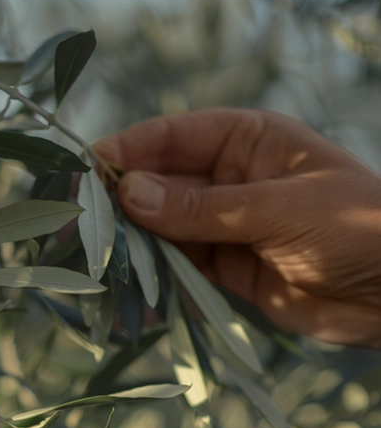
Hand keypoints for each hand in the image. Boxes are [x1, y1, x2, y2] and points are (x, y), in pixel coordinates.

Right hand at [95, 108, 380, 346]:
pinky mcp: (229, 271)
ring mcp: (227, 226)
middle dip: (119, 204)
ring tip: (92, 259)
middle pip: (160, 185)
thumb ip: (201, 207)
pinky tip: (129, 290)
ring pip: (164, 230)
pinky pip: (181, 270)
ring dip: (131, 245)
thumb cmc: (354, 227)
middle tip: (75, 224)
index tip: (85, 168)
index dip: (128, 150)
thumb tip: (129, 193)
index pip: (174, 137)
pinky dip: (155, 280)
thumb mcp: (276, 209)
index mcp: (248, 141)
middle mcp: (231, 180)